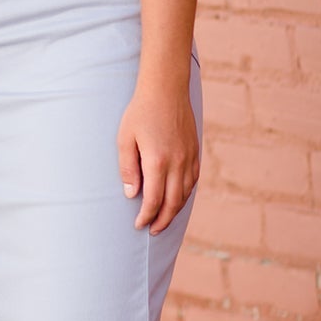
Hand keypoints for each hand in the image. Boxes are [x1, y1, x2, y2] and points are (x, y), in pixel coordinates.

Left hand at [117, 79, 198, 232]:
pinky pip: (193, 180)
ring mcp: (189, 158)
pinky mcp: (195, 152)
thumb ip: (128, 168)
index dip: (146, 216)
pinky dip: (185, 194)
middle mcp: (177, 163)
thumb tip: (132, 194)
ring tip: (164, 219)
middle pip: (173, 203)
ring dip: (175, 210)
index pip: (154, 200)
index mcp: (157, 161)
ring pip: (185, 194)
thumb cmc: (140, 112)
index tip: (139, 224)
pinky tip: (177, 198)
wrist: (166, 90)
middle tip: (153, 231)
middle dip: (162, 220)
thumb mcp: (125, 139)